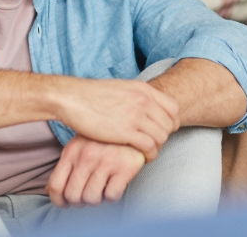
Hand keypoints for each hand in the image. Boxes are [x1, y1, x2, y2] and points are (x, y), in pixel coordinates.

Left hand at [47, 135, 145, 207]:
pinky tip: (114, 186)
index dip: (58, 201)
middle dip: (79, 202)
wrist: (133, 125)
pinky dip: (112, 196)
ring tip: (102, 190)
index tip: (65, 204)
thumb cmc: (104, 139)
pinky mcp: (124, 167)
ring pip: (92, 198)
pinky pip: (112, 195)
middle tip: (87, 196)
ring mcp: (105, 161)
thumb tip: (50, 190)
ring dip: (97, 200)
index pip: (55, 185)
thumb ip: (67, 165)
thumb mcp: (80, 145)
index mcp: (72, 151)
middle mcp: (86, 156)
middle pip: (73, 196)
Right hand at [55, 77, 178, 161]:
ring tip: (147, 153)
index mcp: (143, 89)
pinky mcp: (126, 131)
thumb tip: (146, 106)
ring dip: (157, 147)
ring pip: (161, 136)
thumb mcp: (121, 88)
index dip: (171, 122)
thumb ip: (137, 97)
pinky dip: (149, 155)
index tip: (161, 131)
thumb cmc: (92, 96)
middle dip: (164, 137)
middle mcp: (143, 100)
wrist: (73, 98)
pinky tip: (141, 157)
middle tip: (153, 144)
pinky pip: (149, 146)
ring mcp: (136, 115)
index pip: (173, 108)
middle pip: (169, 124)